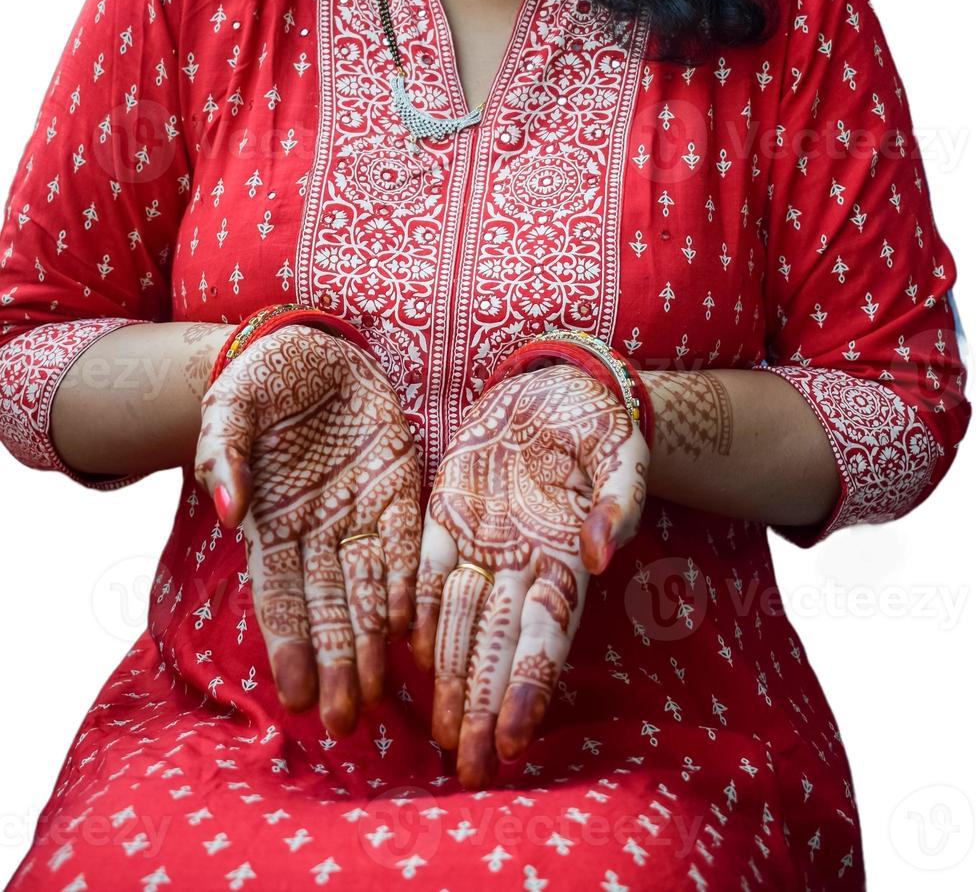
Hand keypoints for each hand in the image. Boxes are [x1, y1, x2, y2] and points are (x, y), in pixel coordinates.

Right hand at [194, 326, 420, 734]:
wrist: (314, 347)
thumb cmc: (262, 381)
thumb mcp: (229, 407)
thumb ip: (222, 453)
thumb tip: (228, 513)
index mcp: (273, 522)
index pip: (280, 596)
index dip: (289, 645)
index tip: (296, 696)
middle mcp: (320, 530)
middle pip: (329, 607)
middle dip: (337, 663)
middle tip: (345, 720)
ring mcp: (362, 512)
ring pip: (370, 587)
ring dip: (375, 639)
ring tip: (380, 693)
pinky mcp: (400, 487)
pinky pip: (408, 539)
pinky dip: (409, 580)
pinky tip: (413, 622)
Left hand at [412, 365, 648, 787]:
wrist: (555, 388)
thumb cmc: (599, 422)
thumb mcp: (622, 452)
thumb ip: (618, 500)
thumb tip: (604, 553)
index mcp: (566, 559)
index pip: (546, 638)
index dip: (530, 689)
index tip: (514, 742)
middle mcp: (521, 565)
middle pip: (500, 648)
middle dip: (484, 708)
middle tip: (467, 769)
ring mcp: (482, 544)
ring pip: (461, 622)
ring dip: (451, 678)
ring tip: (441, 736)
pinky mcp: (447, 516)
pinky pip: (427, 570)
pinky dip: (420, 611)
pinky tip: (411, 655)